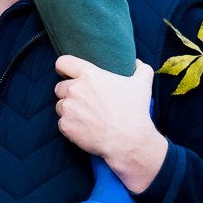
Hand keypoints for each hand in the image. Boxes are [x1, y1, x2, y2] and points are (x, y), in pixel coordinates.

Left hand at [53, 55, 165, 191]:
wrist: (129, 141)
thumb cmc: (135, 111)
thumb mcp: (143, 84)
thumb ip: (140, 68)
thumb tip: (136, 62)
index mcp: (90, 76)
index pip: (63, 63)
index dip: (64, 69)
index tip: (68, 75)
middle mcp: (75, 89)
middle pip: (60, 87)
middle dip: (68, 93)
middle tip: (84, 102)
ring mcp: (69, 108)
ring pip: (60, 105)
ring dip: (69, 110)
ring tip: (86, 117)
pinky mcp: (65, 125)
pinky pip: (62, 123)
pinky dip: (70, 126)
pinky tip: (85, 129)